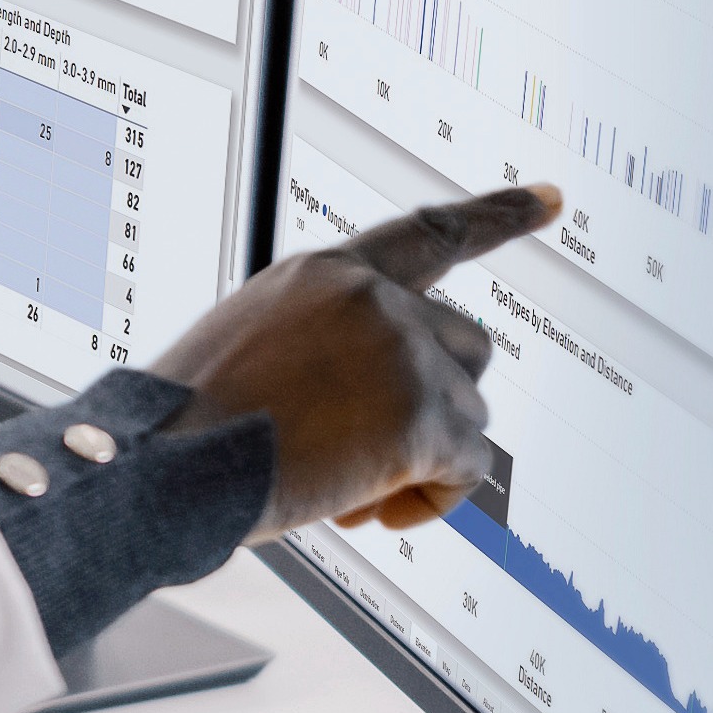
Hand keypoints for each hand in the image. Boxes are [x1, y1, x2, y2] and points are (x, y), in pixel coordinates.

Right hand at [141, 187, 556, 539]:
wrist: (159, 466)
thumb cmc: (188, 426)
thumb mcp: (253, 348)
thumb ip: (328, 346)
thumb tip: (382, 402)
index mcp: (325, 272)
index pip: (432, 231)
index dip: (499, 215)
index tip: (553, 199)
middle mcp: (371, 297)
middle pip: (469, 344)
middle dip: (441, 403)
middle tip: (381, 461)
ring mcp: (400, 351)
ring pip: (470, 412)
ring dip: (427, 460)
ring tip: (355, 493)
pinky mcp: (419, 414)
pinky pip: (469, 466)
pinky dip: (433, 501)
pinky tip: (373, 513)